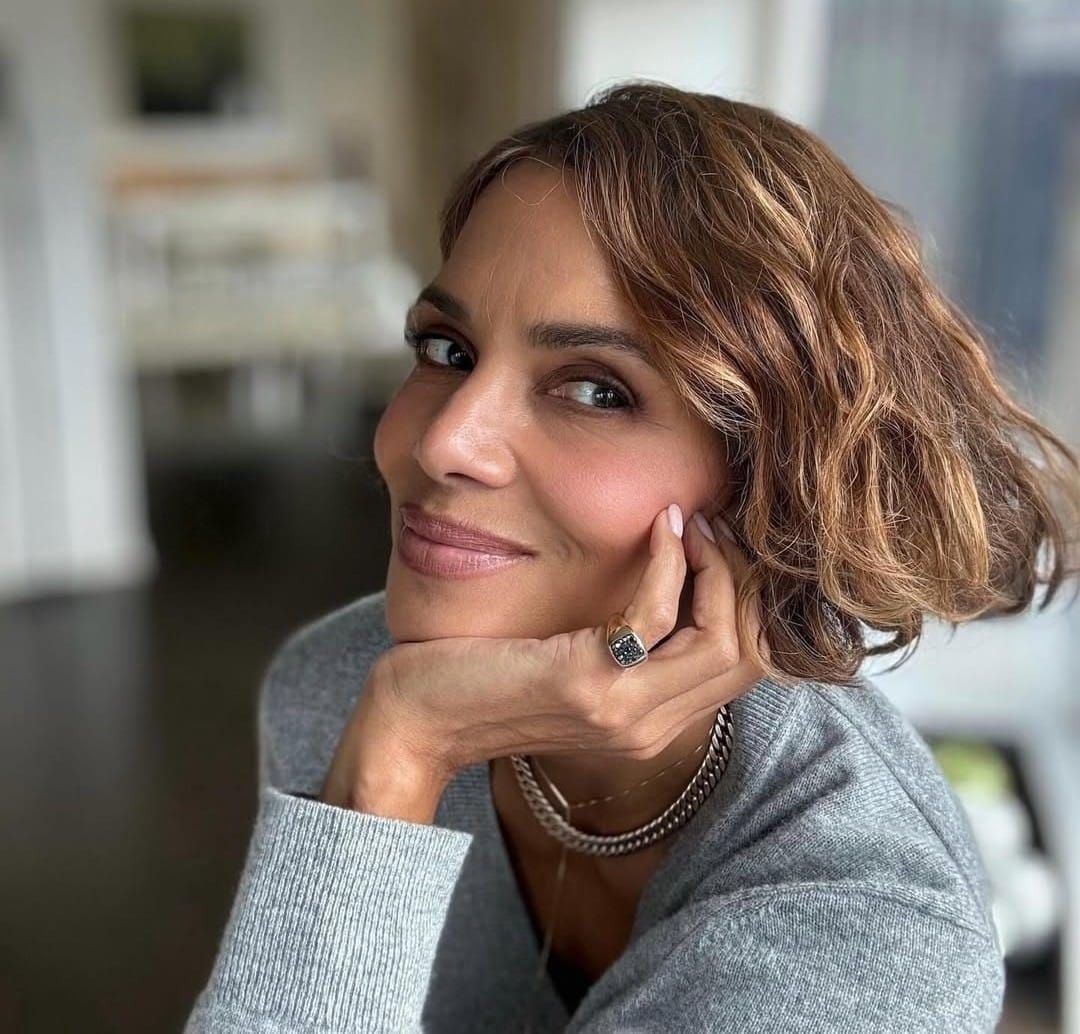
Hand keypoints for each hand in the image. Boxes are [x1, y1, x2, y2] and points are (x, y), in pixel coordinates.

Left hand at [318, 507, 771, 817]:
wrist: (418, 717)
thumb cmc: (487, 675)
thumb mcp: (571, 663)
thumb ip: (625, 643)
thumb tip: (670, 579)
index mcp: (650, 723)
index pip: (746, 668)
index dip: (750, 602)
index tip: (720, 547)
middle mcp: (648, 726)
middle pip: (750, 656)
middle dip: (745, 581)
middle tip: (712, 527)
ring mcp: (623, 711)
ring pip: (723, 642)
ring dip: (716, 568)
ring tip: (690, 523)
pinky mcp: (589, 683)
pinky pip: (659, 615)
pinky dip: (669, 562)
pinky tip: (659, 528)